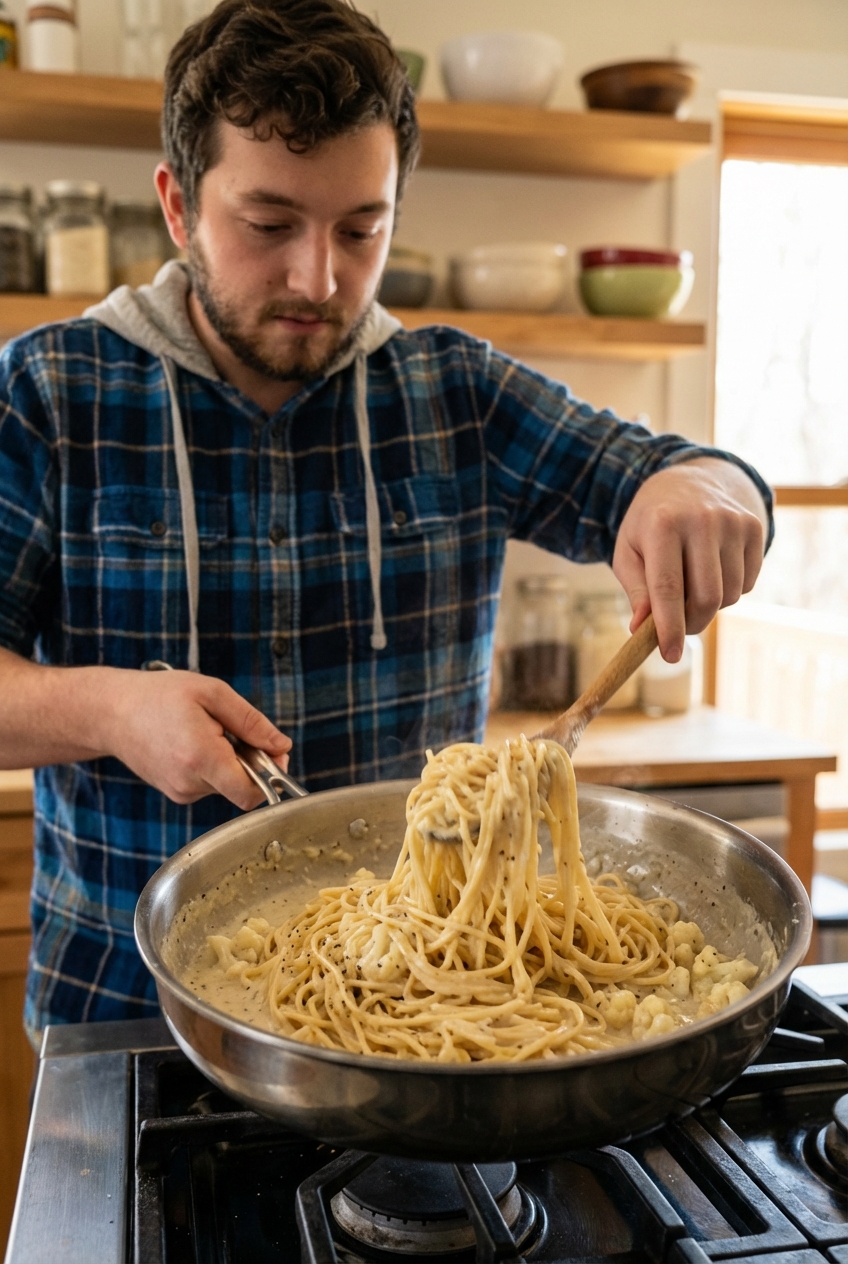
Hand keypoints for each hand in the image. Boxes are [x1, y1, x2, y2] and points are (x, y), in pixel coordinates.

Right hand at [101, 669, 291, 809]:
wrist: (110, 712)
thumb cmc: (159, 696)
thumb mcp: (212, 693)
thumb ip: (252, 722)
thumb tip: (282, 746)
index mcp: (201, 759)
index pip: (251, 793)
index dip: (271, 776)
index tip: (272, 753)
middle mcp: (189, 784)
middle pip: (242, 787)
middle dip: (250, 761)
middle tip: (232, 729)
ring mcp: (180, 792)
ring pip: (225, 785)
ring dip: (229, 762)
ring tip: (206, 731)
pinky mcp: (175, 792)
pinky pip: (208, 784)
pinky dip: (212, 766)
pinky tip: (194, 743)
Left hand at [612, 457, 767, 661]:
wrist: (690, 480)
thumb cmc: (651, 524)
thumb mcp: (629, 550)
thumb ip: (636, 590)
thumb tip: (642, 629)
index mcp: (663, 524)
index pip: (668, 588)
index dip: (670, 627)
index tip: (670, 655)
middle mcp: (702, 520)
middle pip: (706, 598)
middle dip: (693, 624)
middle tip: (679, 630)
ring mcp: (733, 522)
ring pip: (729, 595)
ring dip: (710, 606)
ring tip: (692, 585)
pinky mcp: (754, 527)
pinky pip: (746, 583)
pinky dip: (729, 590)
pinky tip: (713, 568)